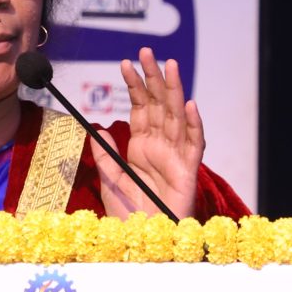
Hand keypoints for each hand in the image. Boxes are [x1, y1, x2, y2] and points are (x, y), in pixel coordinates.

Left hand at [91, 48, 203, 219]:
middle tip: (146, 52)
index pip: (140, 107)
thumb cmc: (131, 214)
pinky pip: (194, 143)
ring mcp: (176, 155)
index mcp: (143, 145)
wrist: (145, 239)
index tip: (125, 63)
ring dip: (174, 90)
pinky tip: (190, 105)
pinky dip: (193, 124)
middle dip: (153, 77)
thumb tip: (97, 128)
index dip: (134, 85)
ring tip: (170, 65)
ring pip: (176, 115)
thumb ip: (105, 155)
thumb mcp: (110, 181)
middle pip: (158, 103)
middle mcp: (161, 144)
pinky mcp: (189, 170)